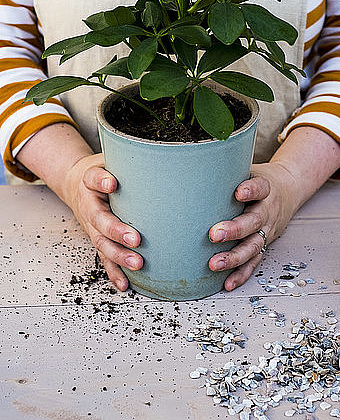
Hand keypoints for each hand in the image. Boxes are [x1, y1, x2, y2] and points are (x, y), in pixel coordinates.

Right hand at [64, 153, 142, 290]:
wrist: (77, 184)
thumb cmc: (103, 171)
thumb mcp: (110, 159)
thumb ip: (130, 159)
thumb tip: (162, 154)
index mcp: (90, 182)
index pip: (93, 178)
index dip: (101, 181)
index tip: (111, 182)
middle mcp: (89, 206)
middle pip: (99, 219)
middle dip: (116, 231)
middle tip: (135, 238)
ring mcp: (92, 226)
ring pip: (101, 243)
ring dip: (119, 256)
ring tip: (137, 263)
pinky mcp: (98, 240)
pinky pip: (105, 258)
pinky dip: (114, 272)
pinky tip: (125, 283)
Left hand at [208, 161, 300, 290]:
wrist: (287, 190)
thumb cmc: (258, 180)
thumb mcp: (248, 168)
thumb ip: (227, 170)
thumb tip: (190, 162)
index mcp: (265, 188)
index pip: (260, 187)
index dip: (251, 190)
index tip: (239, 192)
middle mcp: (268, 210)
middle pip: (253, 221)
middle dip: (234, 229)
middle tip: (214, 234)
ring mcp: (267, 230)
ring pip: (253, 246)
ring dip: (234, 257)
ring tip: (215, 263)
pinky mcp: (264, 244)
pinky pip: (253, 262)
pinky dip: (241, 274)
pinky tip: (227, 282)